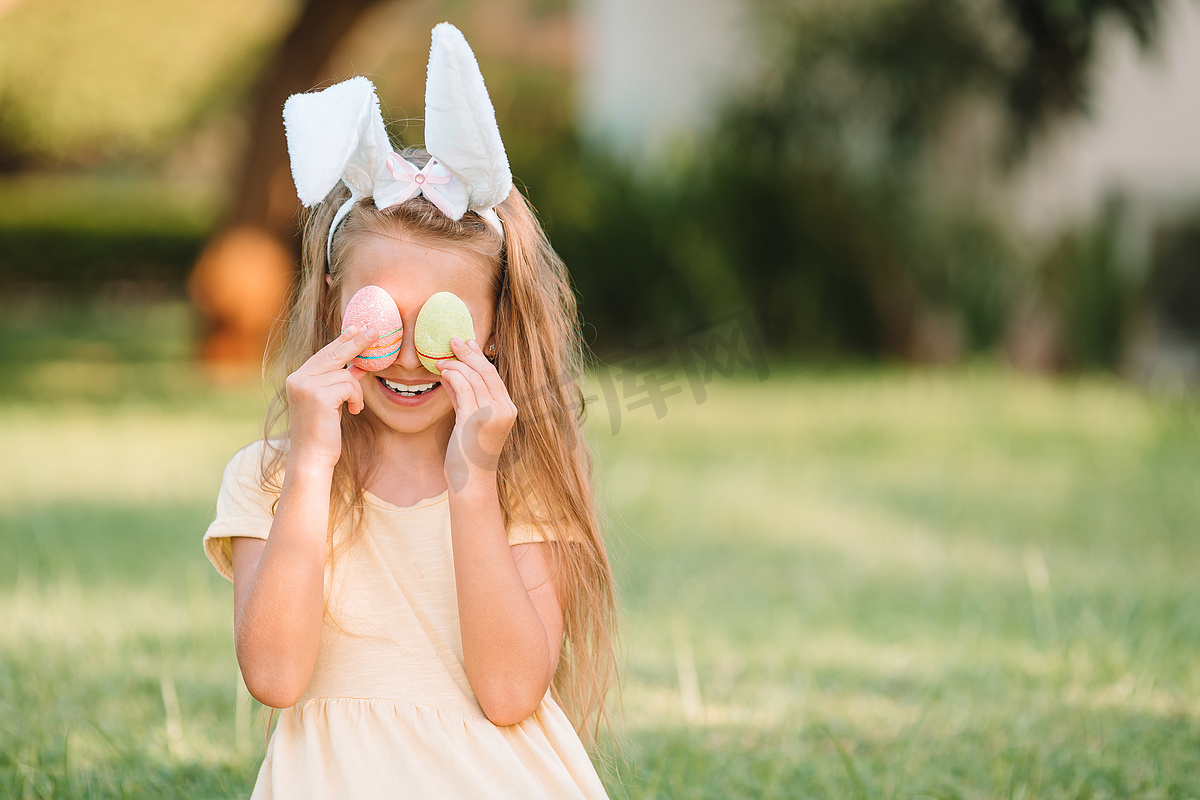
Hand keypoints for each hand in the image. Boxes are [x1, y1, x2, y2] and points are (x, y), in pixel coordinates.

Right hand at [284, 325, 378, 469]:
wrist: (311, 458)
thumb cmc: (322, 433)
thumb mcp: (331, 402)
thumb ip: (339, 382)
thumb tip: (357, 363)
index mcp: (297, 379)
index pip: (323, 354)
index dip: (341, 341)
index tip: (356, 328)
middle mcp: (297, 379)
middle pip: (333, 353)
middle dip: (356, 342)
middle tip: (374, 331)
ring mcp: (306, 386)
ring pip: (346, 374)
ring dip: (357, 392)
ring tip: (354, 408)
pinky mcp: (318, 396)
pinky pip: (349, 386)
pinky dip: (356, 399)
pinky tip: (353, 412)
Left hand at [438, 337, 516, 490]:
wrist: (471, 483)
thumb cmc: (468, 455)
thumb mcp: (468, 421)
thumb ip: (463, 397)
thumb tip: (451, 373)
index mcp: (508, 409)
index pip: (494, 375)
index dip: (479, 357)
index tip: (466, 344)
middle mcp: (504, 410)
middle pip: (487, 371)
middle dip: (469, 352)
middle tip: (453, 339)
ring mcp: (492, 415)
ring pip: (475, 377)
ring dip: (456, 364)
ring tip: (440, 359)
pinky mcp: (476, 420)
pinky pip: (464, 389)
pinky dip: (452, 376)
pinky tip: (442, 373)